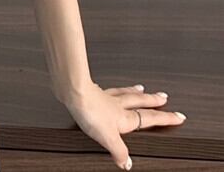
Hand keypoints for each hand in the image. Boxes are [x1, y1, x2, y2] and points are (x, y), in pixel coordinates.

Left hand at [63, 81, 186, 169]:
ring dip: (134, 91)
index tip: (179, 116)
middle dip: (153, 100)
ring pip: (124, 93)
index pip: (150, 118)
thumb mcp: (108, 138)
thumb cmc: (90, 112)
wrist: (73, 92)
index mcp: (125, 117)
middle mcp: (117, 105)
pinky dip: (111, 89)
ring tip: (141, 87)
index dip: (165, 118)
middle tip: (164, 97)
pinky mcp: (92, 91)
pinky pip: (106, 89)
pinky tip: (106, 88)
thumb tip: (127, 164)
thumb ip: (119, 151)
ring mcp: (105, 96)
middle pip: (139, 101)